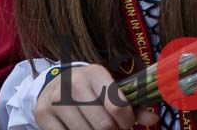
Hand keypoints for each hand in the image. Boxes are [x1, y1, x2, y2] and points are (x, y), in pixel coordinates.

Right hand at [35, 64, 155, 129]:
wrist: (54, 86)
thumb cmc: (91, 91)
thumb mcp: (111, 91)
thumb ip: (134, 106)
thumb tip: (153, 119)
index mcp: (95, 73)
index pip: (116, 105)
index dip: (126, 121)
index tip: (126, 123)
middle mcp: (73, 83)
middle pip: (103, 125)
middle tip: (112, 129)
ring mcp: (55, 99)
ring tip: (97, 128)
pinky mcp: (43, 115)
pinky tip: (81, 129)